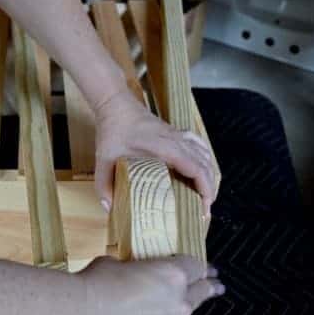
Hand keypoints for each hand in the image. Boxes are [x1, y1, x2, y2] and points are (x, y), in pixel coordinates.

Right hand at [83, 256, 223, 314]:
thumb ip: (135, 265)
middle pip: (204, 289)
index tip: (204, 266)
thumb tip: (131, 269)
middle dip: (211, 286)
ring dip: (190, 306)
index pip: (197, 264)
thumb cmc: (101, 282)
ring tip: (189, 304)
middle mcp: (179, 298)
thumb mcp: (119, 261)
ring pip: (192, 312)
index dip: (201, 264)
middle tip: (216, 284)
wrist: (89, 309)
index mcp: (173, 273)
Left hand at [93, 89, 215, 214]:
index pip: (196, 168)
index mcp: (165, 147)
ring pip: (205, 154)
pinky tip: (201, 170)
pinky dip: (204, 159)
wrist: (115, 105)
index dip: (205, 189)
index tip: (204, 207)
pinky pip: (199, 145)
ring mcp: (178, 134)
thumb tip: (107, 207)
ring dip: (208, 175)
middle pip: (205, 164)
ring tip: (204, 195)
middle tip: (204, 209)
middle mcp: (177, 140)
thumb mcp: (104, 159)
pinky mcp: (175, 132)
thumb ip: (103, 183)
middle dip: (210, 188)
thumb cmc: (112, 130)